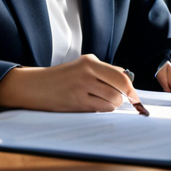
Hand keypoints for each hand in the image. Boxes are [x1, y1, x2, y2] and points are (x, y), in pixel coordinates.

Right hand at [0, 54, 139, 111]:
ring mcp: (82, 88)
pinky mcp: (77, 102)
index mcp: (90, 61)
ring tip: (101, 100)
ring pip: (112, 101)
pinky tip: (92, 104)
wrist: (36, 86)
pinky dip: (102, 109)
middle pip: (120, 88)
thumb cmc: (61, 77)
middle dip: (124, 97)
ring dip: (112, 104)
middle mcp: (87, 72)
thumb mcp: (82, 66)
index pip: (121, 75)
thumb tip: (128, 80)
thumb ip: (104, 71)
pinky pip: (101, 109)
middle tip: (121, 99)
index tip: (134, 96)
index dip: (131, 88)